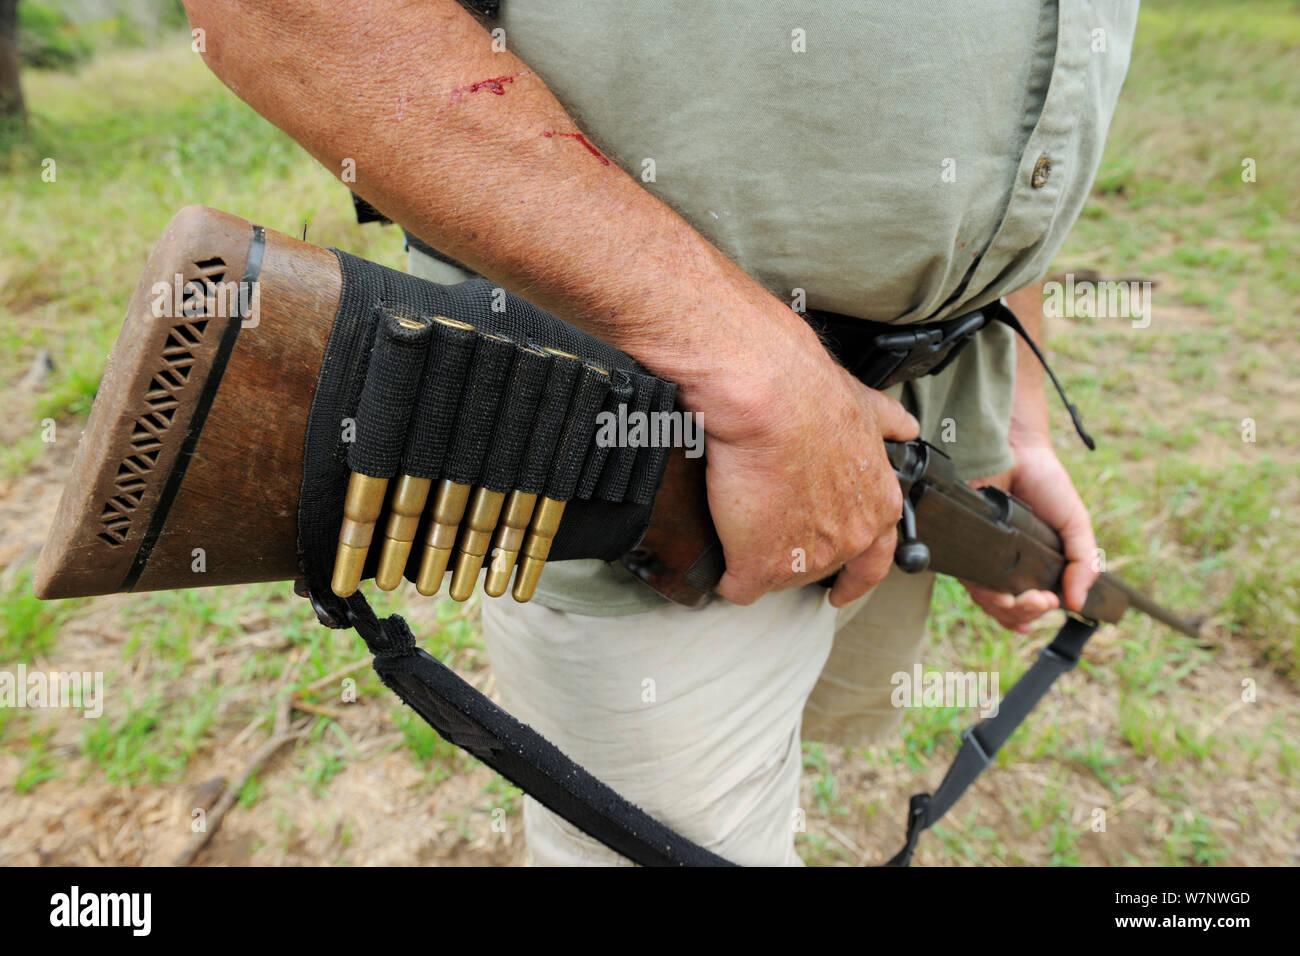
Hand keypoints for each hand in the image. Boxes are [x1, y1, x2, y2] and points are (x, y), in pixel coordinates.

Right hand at [702, 308, 919, 607]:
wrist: (770, 401)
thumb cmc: (812, 397)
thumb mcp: (868, 407)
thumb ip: (887, 426)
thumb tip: (901, 426)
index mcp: (878, 505)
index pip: (876, 561)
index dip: (856, 577)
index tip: (844, 589)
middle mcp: (850, 537)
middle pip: (821, 567)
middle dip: (798, 556)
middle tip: (776, 545)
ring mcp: (805, 557)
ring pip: (781, 577)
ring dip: (761, 562)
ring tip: (740, 540)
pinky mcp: (758, 565)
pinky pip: (740, 585)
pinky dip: (728, 575)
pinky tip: (720, 565)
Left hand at [961, 440, 1097, 631]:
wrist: (1019, 452)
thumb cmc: (1047, 484)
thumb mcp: (1076, 525)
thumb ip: (1083, 562)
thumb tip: (1078, 603)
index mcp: (1030, 563)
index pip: (1027, 602)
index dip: (1035, 613)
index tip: (1051, 604)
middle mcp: (1003, 564)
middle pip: (1007, 608)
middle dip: (1027, 612)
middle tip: (1042, 601)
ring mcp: (982, 556)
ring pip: (987, 600)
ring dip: (1008, 609)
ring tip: (1027, 599)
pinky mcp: (963, 545)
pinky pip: (969, 579)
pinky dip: (985, 593)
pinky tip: (1001, 594)